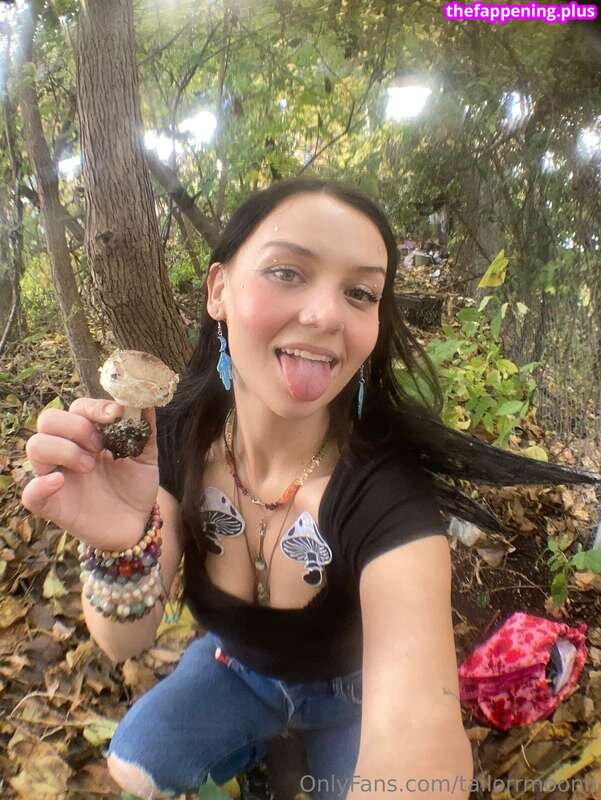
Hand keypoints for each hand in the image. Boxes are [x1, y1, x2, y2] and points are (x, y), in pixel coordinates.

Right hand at [21, 398, 159, 550]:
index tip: (115, 415)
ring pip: (35, 446)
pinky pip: (29, 493)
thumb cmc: (135, 486)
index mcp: (87, 436)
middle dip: (76, 426)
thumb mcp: (146, 456)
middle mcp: (67, 451)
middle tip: (100, 445)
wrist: (137, 522)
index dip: (93, 407)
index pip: (77, 408)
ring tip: (90, 466)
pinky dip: (40, 485)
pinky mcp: (52, 504)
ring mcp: (56, 476)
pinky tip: (61, 482)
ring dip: (63, 450)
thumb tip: (147, 402)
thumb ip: (145, 430)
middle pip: (48, 419)